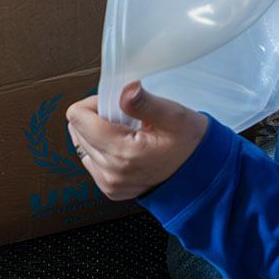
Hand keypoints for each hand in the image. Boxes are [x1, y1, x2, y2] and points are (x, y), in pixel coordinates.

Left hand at [67, 82, 209, 201]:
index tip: (117, 105)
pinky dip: (102, 148)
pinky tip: (125, 146)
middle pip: (77, 130)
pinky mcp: (110, 188)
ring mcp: (109, 183)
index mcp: (123, 153)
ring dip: (98, 133)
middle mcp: (111, 172)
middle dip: (97, 118)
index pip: (78, 117)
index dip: (95, 103)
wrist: (200, 174)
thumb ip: (144, 102)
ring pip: (82, 144)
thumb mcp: (173, 116)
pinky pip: (91, 160)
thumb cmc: (189, 144)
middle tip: (127, 120)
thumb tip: (125, 90)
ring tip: (127, 133)